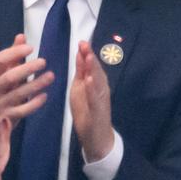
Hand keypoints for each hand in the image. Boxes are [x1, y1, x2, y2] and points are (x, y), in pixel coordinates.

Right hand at [0, 33, 53, 127]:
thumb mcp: (0, 74)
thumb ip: (12, 56)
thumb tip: (21, 36)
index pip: (0, 60)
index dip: (14, 52)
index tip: (30, 48)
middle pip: (10, 77)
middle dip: (27, 68)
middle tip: (43, 62)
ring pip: (19, 94)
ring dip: (36, 84)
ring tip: (51, 76)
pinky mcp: (6, 118)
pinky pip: (22, 111)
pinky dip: (34, 103)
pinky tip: (44, 96)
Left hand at [70, 41, 113, 161]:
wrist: (96, 137)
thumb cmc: (87, 112)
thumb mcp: (80, 89)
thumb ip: (81, 72)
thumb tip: (80, 54)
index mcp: (95, 83)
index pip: (91, 66)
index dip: (87, 53)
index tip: (81, 41)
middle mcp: (101, 88)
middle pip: (96, 71)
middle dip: (91, 57)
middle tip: (85, 44)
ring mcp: (101, 100)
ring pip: (98, 82)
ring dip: (94, 69)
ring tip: (89, 57)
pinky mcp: (99, 111)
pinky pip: (96, 99)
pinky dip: (93, 89)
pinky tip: (90, 80)